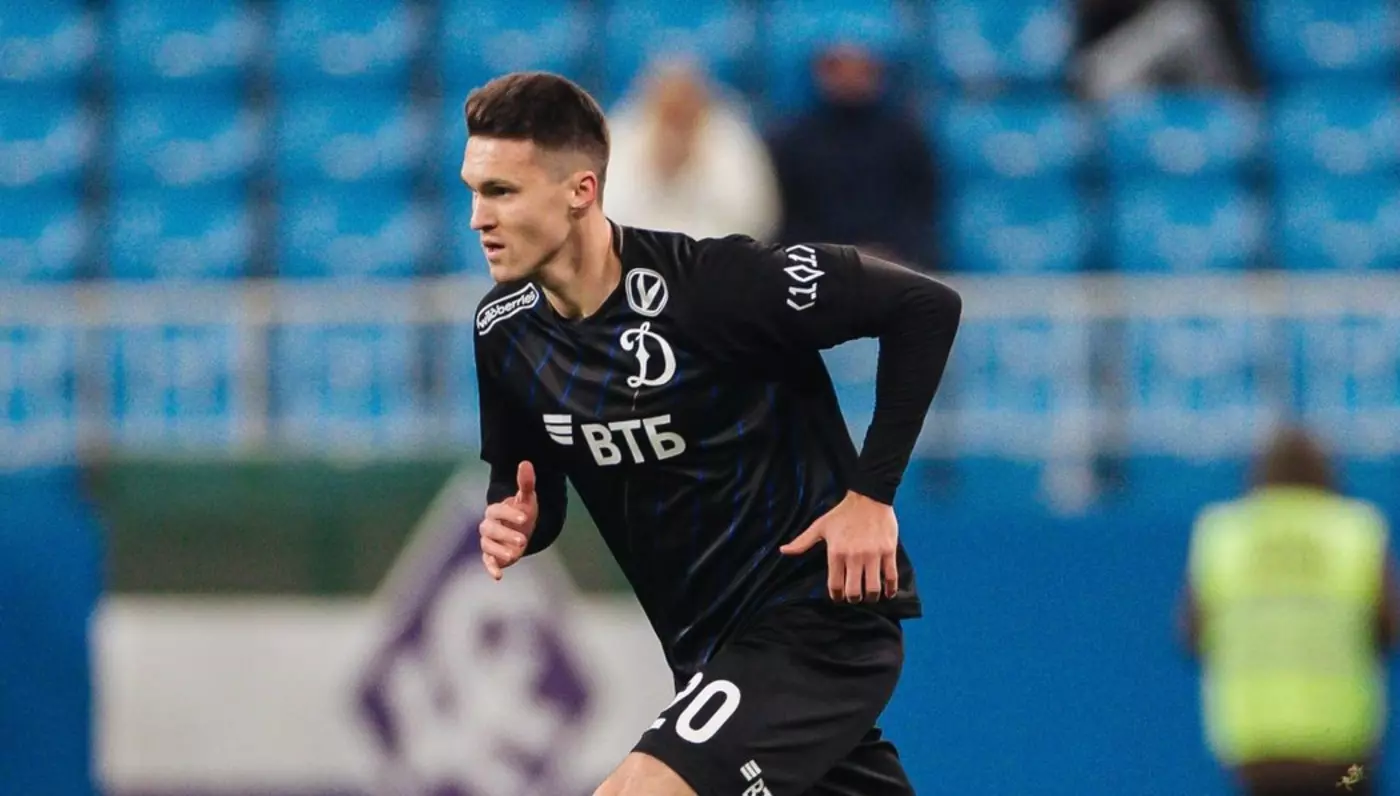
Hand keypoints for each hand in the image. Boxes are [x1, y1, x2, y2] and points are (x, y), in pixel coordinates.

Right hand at [479, 461, 537, 580]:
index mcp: (496, 510)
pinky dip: (491, 568)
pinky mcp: (491, 555)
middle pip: (489, 529)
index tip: (525, 517)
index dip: (509, 513)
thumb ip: (525, 483)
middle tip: (522, 540)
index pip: (497, 510)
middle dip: (505, 534)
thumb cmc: (522, 513)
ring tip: (514, 554)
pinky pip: (487, 561)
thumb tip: (526, 462)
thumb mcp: (527, 499)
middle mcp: (488, 526)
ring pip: (487, 545)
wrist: (521, 529)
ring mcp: (488, 541)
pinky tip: (498, 576)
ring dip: (499, 551)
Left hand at [779, 491, 898, 602]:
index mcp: (836, 553)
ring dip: (870, 597)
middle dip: (853, 599)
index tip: (838, 597)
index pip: (835, 585)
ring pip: (873, 588)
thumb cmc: (843, 512)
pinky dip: (890, 589)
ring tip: (869, 596)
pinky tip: (888, 593)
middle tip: (854, 598)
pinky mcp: (888, 551)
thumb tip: (783, 551)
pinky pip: (891, 577)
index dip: (836, 596)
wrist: (869, 497)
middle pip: (854, 591)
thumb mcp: (820, 526)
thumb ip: (802, 542)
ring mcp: (873, 555)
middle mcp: (854, 557)